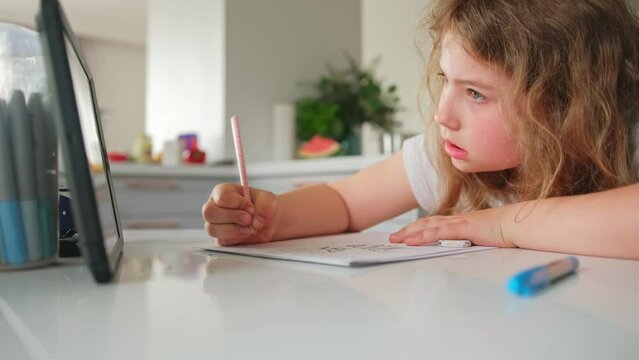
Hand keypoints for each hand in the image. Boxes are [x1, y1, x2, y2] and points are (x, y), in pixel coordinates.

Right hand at [202, 183, 279, 245]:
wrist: (269, 223)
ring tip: (250, 229)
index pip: (221, 196)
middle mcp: (215, 207)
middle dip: (232, 217)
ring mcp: (216, 224)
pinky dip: (236, 239)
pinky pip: (221, 241)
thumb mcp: (269, 200)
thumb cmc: (263, 207)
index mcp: (223, 192)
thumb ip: (265, 204)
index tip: (251, 207)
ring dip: (233, 230)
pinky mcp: (221, 238)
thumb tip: (256, 220)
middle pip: (209, 212)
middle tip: (249, 219)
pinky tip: (246, 234)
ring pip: (212, 229)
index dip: (236, 202)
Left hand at [389, 206, 516, 247]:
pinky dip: (423, 236)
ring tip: (396, 239)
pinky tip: (411, 241)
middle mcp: (459, 220)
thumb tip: (472, 249)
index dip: (420, 228)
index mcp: (464, 223)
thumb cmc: (510, 231)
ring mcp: (460, 223)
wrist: (522, 223)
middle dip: (409, 230)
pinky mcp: (464, 228)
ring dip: (410, 233)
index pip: (436, 224)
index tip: (407, 234)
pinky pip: (438, 232)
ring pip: (428, 226)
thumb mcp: (488, 238)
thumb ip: (477, 242)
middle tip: (394, 237)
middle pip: (427, 223)